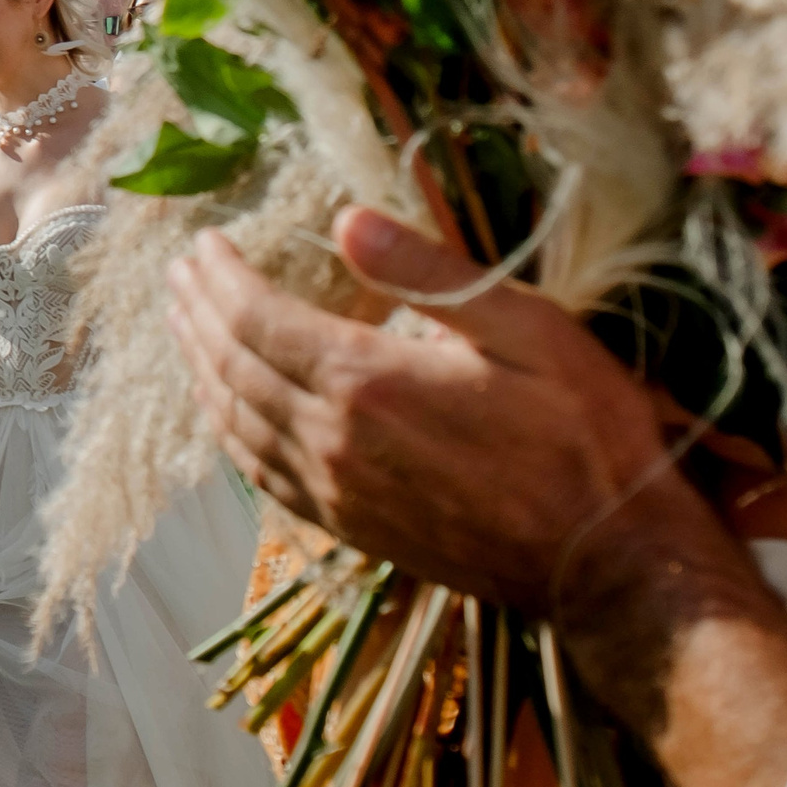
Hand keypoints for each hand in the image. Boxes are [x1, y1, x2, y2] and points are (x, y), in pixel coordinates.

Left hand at [168, 206, 683, 616]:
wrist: (610, 565)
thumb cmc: (587, 435)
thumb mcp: (531, 330)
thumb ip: (433, 274)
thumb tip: (348, 221)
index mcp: (367, 382)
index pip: (256, 319)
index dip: (219, 279)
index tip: (201, 245)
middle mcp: (331, 440)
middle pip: (232, 366)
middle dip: (197, 314)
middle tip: (176, 276)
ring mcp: (334, 491)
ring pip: (235, 421)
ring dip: (200, 368)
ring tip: (182, 327)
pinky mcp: (348, 527)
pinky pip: (260, 472)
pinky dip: (228, 429)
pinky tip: (225, 409)